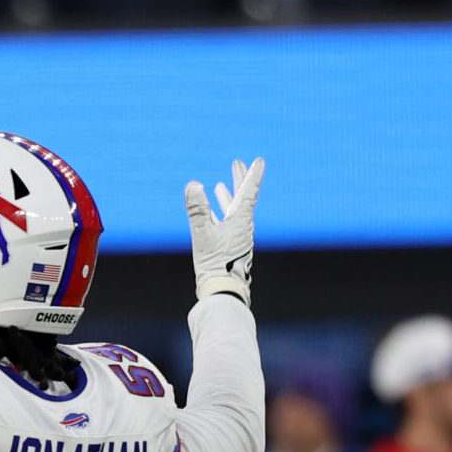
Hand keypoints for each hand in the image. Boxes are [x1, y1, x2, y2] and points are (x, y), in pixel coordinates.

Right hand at [185, 158, 263, 303]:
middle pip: (243, 198)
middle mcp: (243, 226)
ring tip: (221, 187)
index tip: (259, 160)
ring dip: (228, 197)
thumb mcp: (203, 234)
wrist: (223, 290)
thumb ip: (197, 209)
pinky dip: (221, 214)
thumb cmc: (215, 263)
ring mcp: (237, 237)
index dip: (252, 175)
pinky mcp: (230, 247)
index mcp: (241, 220)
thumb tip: (193, 184)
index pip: (248, 192)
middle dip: (239, 181)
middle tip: (237, 164)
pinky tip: (213, 216)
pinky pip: (227, 223)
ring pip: (234, 211)